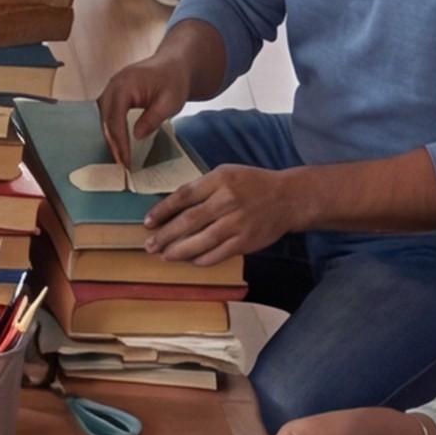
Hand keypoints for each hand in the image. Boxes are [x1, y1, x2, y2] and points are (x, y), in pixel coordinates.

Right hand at [99, 44, 195, 163]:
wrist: (174, 65)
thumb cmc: (174, 81)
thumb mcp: (170, 102)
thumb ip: (153, 118)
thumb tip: (136, 136)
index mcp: (124, 85)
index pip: (115, 118)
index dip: (119, 141)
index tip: (125, 160)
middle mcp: (112, 85)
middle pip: (105, 119)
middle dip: (113, 143)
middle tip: (122, 165)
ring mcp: (111, 89)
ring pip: (104, 118)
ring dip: (111, 138)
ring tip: (121, 158)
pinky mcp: (114, 95)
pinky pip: (108, 114)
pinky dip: (113, 130)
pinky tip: (120, 144)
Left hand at [143, 156, 291, 275]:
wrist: (287, 198)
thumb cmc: (252, 184)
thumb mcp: (226, 174)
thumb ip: (201, 188)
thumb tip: (171, 208)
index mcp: (219, 180)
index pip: (183, 196)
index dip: (162, 210)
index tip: (147, 221)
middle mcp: (227, 201)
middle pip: (189, 221)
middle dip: (165, 235)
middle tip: (149, 244)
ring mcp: (237, 223)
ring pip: (201, 241)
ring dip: (179, 251)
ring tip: (164, 255)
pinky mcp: (246, 241)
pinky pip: (218, 254)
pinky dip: (201, 259)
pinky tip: (190, 260)